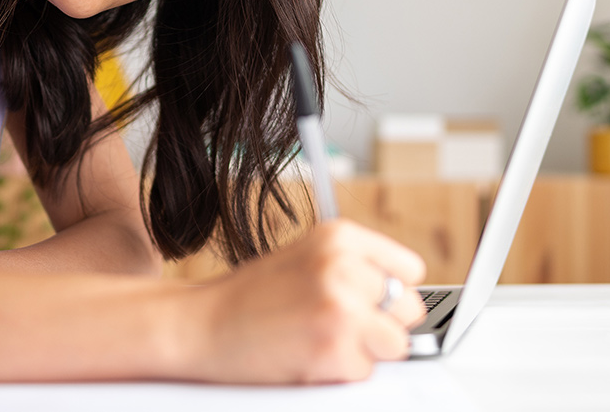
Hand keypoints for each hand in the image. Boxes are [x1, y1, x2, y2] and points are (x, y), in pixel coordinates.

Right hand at [189, 220, 426, 383]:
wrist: (199, 326)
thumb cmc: (250, 298)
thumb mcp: (307, 258)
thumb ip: (355, 268)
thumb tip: (403, 298)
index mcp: (340, 236)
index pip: (409, 269)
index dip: (389, 292)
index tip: (368, 302)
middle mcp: (345, 266)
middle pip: (408, 308)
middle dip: (381, 324)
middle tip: (336, 325)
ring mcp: (341, 307)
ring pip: (395, 344)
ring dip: (365, 352)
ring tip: (322, 340)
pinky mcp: (333, 349)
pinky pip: (365, 373)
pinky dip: (339, 374)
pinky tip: (306, 356)